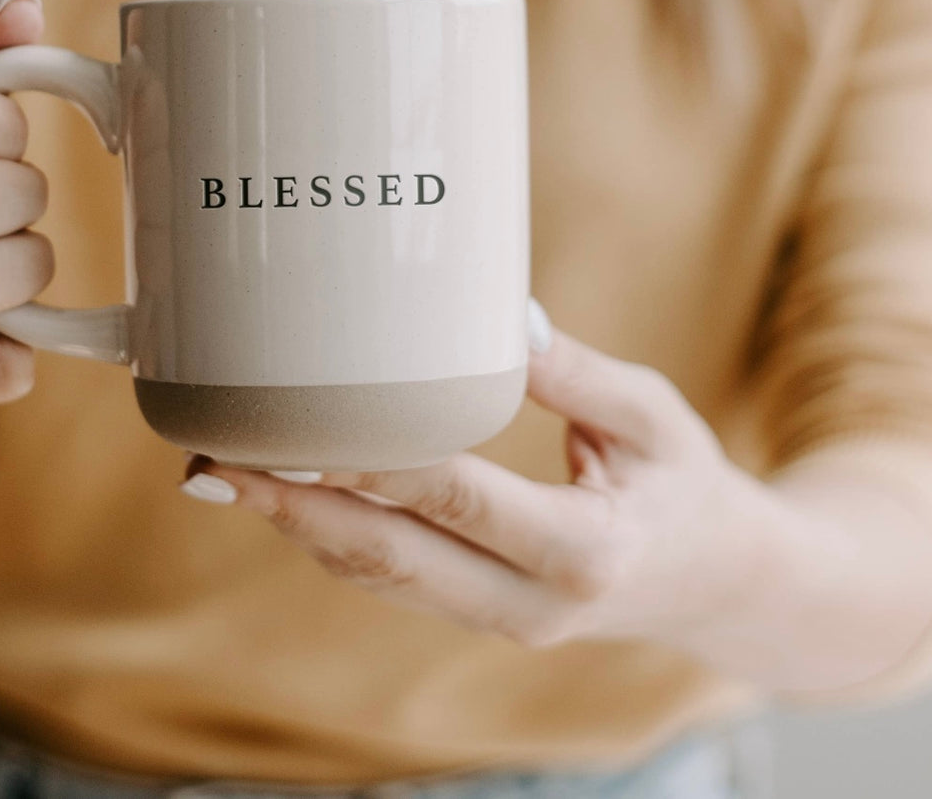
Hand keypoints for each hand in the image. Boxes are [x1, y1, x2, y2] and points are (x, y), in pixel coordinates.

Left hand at [181, 310, 778, 657]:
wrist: (722, 587)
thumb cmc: (690, 489)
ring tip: (224, 475)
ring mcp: (500, 621)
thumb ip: (573, 372)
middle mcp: (530, 604)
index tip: (292, 426)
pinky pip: (393, 580)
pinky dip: (333, 538)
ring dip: (299, 525)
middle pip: (389, 554)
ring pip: (379, 576)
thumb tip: (495, 315)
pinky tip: (287, 497)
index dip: (366, 463)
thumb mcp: (652, 417)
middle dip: (295, 507)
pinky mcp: (481, 614)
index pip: (453, 499)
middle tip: (215, 461)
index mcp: (582, 551)